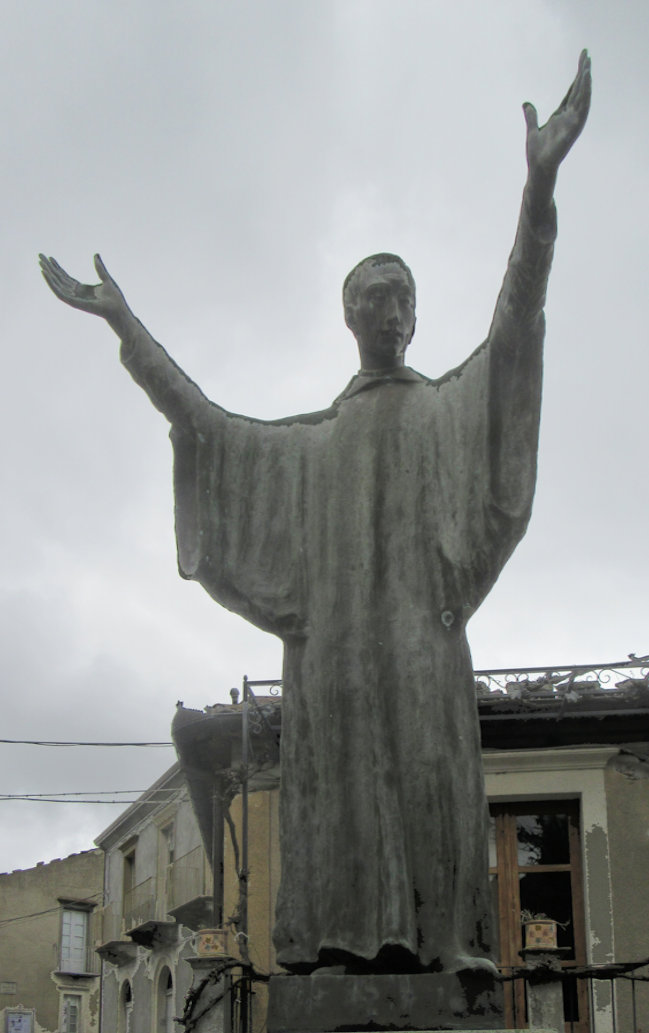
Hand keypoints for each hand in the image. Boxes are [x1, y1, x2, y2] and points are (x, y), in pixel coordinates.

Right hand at [39, 253, 130, 331]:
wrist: (117, 309)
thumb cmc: (114, 298)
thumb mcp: (106, 278)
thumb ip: (99, 267)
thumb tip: (96, 255)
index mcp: (82, 289)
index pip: (65, 277)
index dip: (57, 267)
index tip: (50, 257)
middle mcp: (76, 294)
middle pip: (59, 279)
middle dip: (49, 268)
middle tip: (40, 257)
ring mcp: (74, 298)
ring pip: (57, 285)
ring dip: (48, 274)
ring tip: (40, 263)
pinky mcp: (73, 302)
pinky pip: (59, 292)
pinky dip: (51, 283)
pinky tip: (46, 273)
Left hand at [524, 50, 590, 182]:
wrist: (538, 168)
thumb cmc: (537, 153)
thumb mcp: (532, 129)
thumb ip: (531, 116)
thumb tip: (526, 104)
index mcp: (560, 116)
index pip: (570, 92)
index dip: (575, 78)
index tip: (581, 62)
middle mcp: (569, 117)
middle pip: (578, 90)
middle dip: (582, 72)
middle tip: (586, 54)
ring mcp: (573, 122)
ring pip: (582, 97)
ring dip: (585, 81)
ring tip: (587, 64)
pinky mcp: (574, 128)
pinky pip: (582, 108)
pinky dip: (585, 95)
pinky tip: (586, 82)